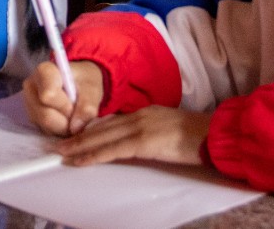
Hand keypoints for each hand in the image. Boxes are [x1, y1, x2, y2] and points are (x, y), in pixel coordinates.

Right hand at [23, 60, 103, 136]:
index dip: (65, 106)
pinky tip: (65, 120)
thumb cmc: (84, 81)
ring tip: (73, 116)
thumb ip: (88, 105)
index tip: (76, 103)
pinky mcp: (32, 117)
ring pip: (45, 126)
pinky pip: (45, 131)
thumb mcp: (92, 88)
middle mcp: (31, 86)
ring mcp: (29, 103)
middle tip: (78, 114)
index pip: (48, 95)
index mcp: (44, 71)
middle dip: (66, 121)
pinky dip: (59, 130)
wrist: (79, 84)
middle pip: (45, 115)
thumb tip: (76, 127)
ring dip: (64, 127)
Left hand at [57, 106, 211, 167]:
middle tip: (60, 144)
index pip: (113, 122)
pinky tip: (80, 161)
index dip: (93, 129)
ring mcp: (140, 127)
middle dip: (80, 136)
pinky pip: (112, 150)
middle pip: (103, 127)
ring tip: (62, 153)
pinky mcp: (142, 142)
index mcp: (146, 113)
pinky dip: (93, 155)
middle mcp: (139, 116)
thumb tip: (141, 144)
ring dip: (80, 146)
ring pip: (102, 137)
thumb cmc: (198, 137)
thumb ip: (153, 133)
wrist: (213, 135)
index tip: (79, 135)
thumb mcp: (170, 130)